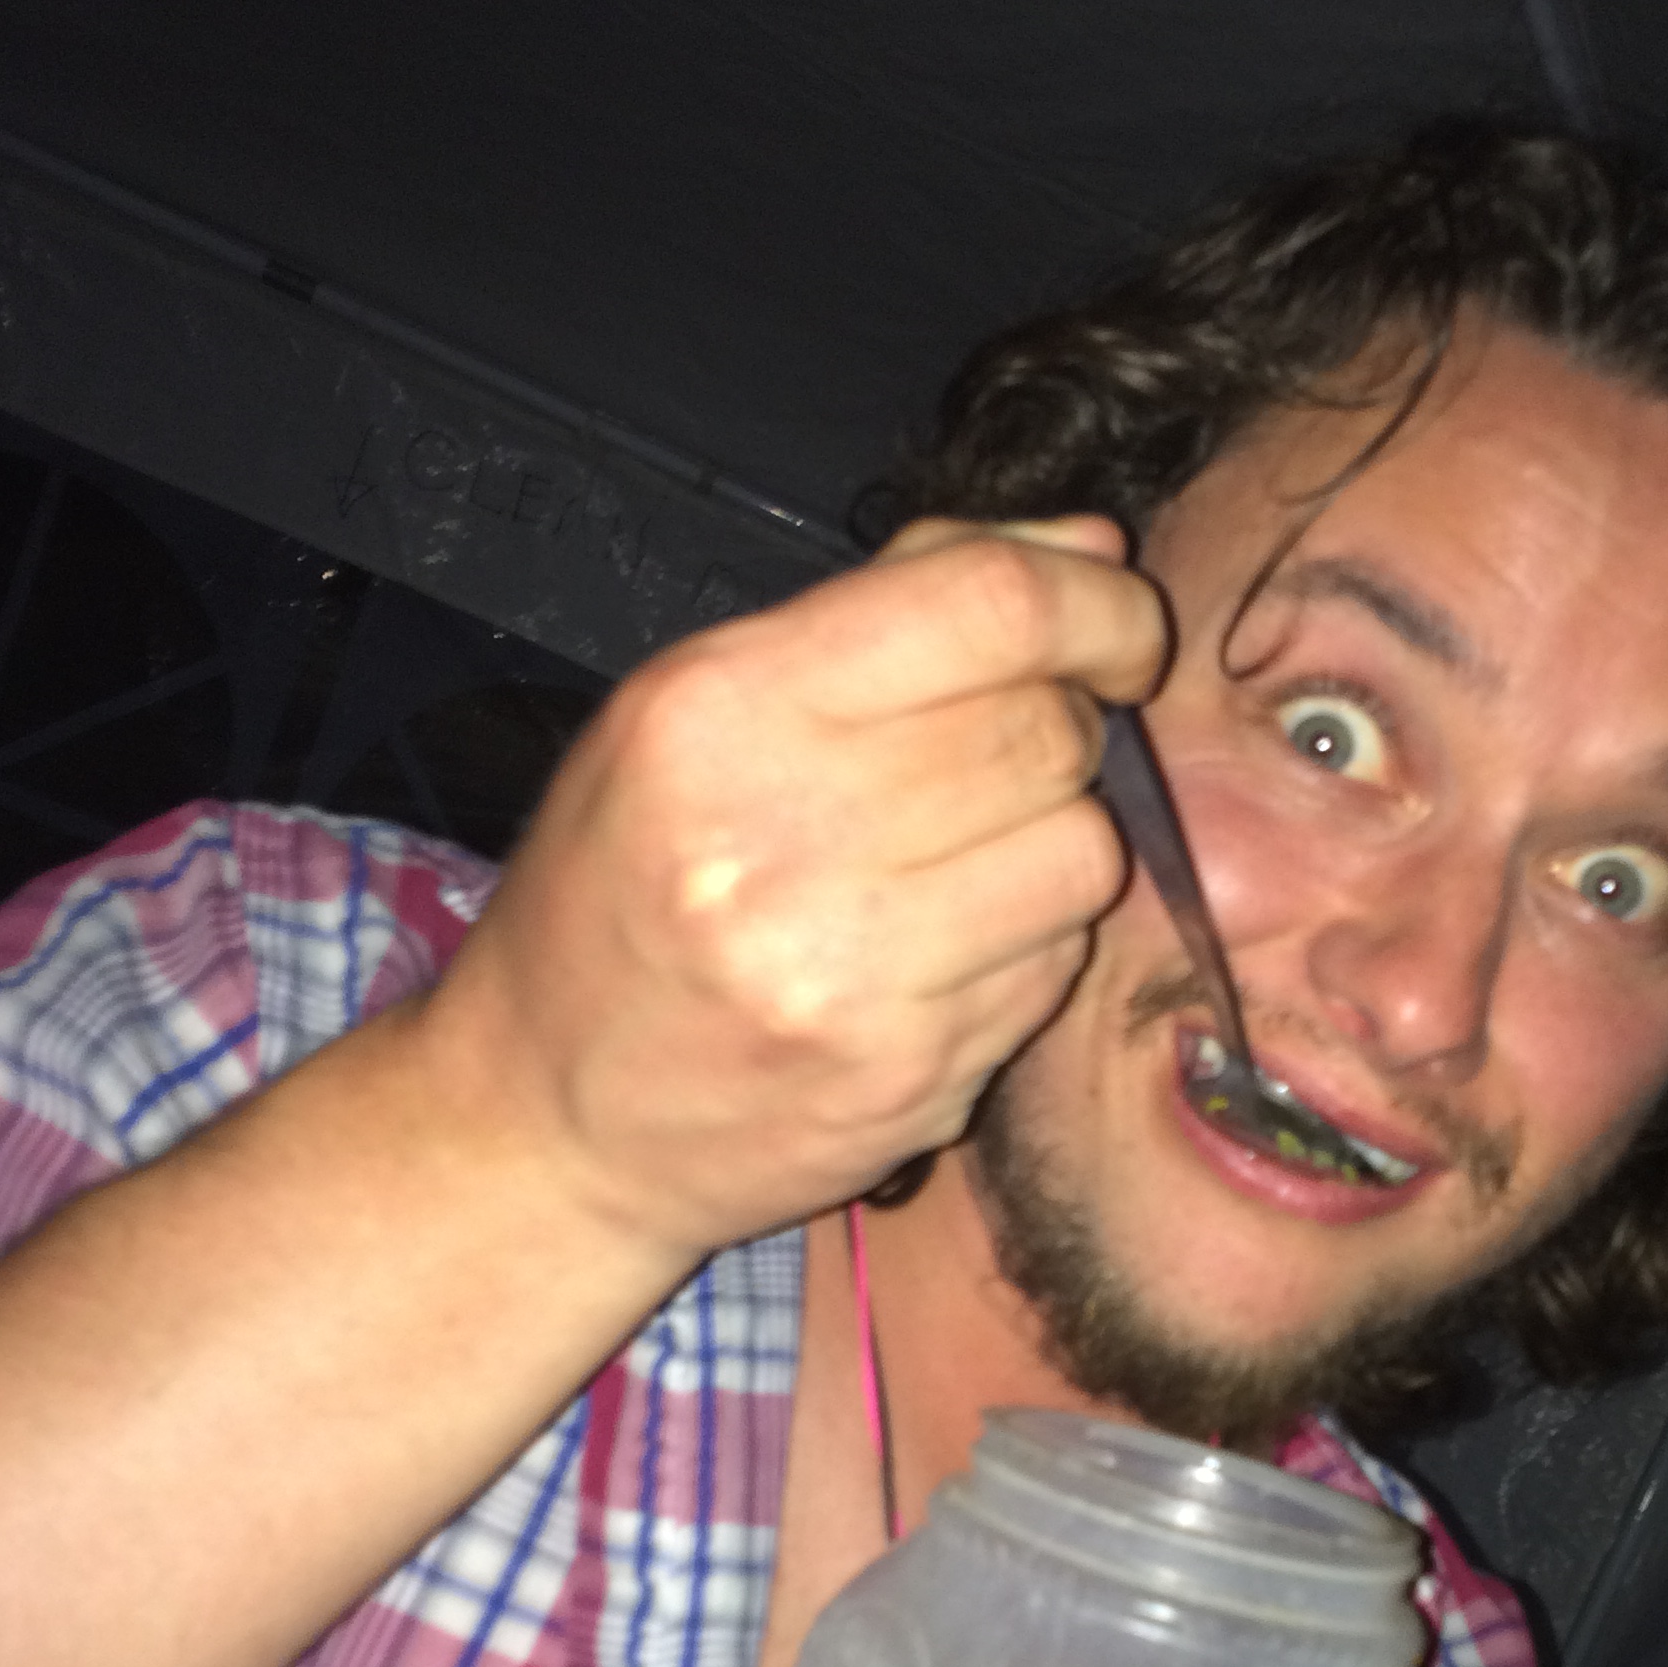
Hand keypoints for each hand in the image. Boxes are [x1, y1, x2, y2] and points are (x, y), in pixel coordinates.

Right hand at [411, 516, 1163, 1270]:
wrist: (544, 1120)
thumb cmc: (620, 892)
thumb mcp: (692, 709)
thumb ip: (888, 608)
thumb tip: (1087, 546)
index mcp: (720, 707)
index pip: (990, 608)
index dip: (1099, 605)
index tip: (1122, 630)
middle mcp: (782, 836)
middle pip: (1050, 732)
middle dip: (1066, 732)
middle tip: (1004, 763)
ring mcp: (848, 972)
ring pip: (1082, 857)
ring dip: (1057, 846)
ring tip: (963, 866)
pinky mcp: (905, 1077)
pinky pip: (1053, 970)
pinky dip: (1027, 948)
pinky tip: (937, 957)